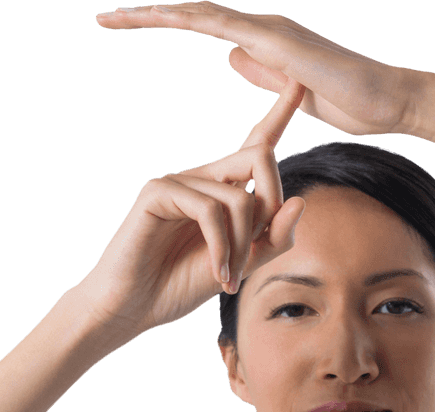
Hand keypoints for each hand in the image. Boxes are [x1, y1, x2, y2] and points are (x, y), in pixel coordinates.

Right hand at [74, 79, 307, 346]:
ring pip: (240, 197)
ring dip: (243, 247)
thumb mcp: (240, 265)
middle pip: (259, 156)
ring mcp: (179, 180)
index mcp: (223, 189)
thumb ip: (272, 238)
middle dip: (273, 203)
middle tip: (260, 251)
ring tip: (229, 279)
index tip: (299, 82)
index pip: (256, 145)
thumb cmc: (180, 285)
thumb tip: (300, 201)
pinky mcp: (158, 191)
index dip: (279, 112)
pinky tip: (218, 273)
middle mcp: (204, 177)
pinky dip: (222, 247)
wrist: (134, 307)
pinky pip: (211, 211)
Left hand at [95, 2, 432, 137]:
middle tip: (105, 18)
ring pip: (201, 14)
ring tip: (116, 16)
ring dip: (157, 14)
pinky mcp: (278, 41)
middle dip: (147, 16)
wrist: (389, 99)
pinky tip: (161, 17)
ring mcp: (269, 30)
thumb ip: (262, 72)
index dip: (165, 25)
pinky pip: (225, 26)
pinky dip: (191, 20)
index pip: (203, 27)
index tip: (128, 28)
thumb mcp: (291, 92)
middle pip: (193, 15)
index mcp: (262, 41)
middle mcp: (261, 28)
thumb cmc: (351, 101)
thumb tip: (230, 56)